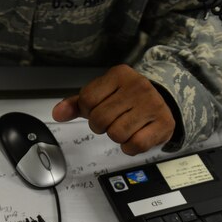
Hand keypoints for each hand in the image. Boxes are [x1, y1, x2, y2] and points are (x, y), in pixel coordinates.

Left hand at [52, 64, 174, 154]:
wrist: (163, 101)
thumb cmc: (127, 99)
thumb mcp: (101, 95)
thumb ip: (77, 104)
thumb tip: (57, 113)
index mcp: (119, 75)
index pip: (87, 99)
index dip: (87, 111)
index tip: (98, 109)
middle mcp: (137, 86)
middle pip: (100, 119)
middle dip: (101, 126)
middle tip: (112, 120)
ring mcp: (152, 104)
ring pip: (116, 133)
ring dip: (116, 137)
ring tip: (125, 127)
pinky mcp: (163, 123)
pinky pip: (135, 144)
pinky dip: (130, 147)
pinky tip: (135, 136)